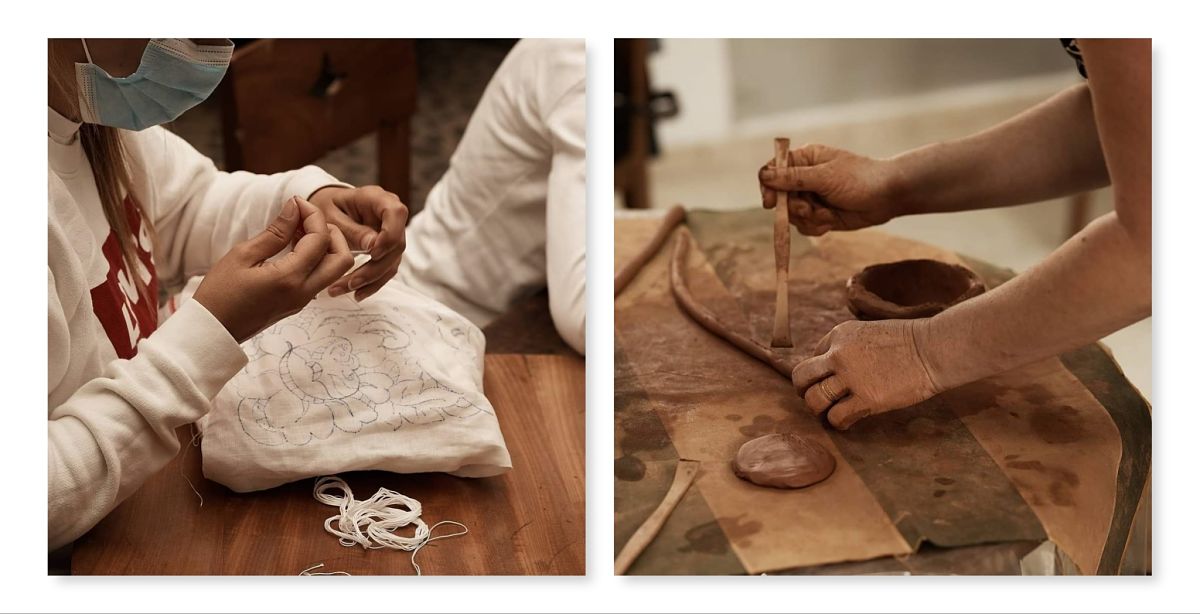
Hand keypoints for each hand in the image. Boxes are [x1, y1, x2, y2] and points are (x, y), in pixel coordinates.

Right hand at [193, 196, 353, 341]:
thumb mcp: (243, 256)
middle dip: (332, 232)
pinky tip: (293, 246)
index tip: (296, 202)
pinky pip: (320, 277)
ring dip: (326, 246)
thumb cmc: (219, 293)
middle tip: (305, 219)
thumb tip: (295, 208)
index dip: (313, 215)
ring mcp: (304, 300)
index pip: (320, 240)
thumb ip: (275, 232)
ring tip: (297, 230)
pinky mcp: (298, 303)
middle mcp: (304, 292)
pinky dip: (316, 258)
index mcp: (290, 278)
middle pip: (343, 258)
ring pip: (335, 270)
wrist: (212, 330)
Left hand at [308, 185, 408, 300]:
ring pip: (392, 261)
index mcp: (376, 198)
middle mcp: (389, 215)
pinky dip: (372, 283)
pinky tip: (357, 294)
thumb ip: (351, 230)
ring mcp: (390, 234)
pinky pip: (386, 269)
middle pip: (396, 244)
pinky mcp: (386, 250)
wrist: (324, 210)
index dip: (389, 235)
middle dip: (375, 267)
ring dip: (372, 279)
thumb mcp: (329, 216)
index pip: (396, 213)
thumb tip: (373, 246)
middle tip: (351, 282)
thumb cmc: (325, 208)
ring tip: (347, 290)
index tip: (373, 252)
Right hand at [758, 144, 905, 235]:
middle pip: (779, 197)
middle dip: (792, 207)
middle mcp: (804, 178)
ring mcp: (811, 197)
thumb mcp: (824, 176)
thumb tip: (764, 176)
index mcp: (804, 160)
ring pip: (791, 214)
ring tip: (826, 214)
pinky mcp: (819, 215)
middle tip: (807, 209)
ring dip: (807, 217)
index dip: (768, 186)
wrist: (887, 197)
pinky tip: (831, 220)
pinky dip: (815, 226)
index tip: (770, 202)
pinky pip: (804, 225)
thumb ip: (793, 178)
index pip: (773, 170)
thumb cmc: (859, 179)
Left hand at [791, 319, 942, 429]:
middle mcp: (838, 355)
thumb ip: (847, 347)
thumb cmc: (908, 341)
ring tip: (829, 412)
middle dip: (804, 390)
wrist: (933, 349)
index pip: (813, 356)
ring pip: (814, 399)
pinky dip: (838, 423)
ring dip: (818, 409)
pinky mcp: (867, 399)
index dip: (819, 372)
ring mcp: (851, 377)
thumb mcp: (869, 331)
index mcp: (839, 335)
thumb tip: (833, 370)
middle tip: (816, 398)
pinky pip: (836, 417)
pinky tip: (847, 422)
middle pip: (802, 377)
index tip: (828, 381)